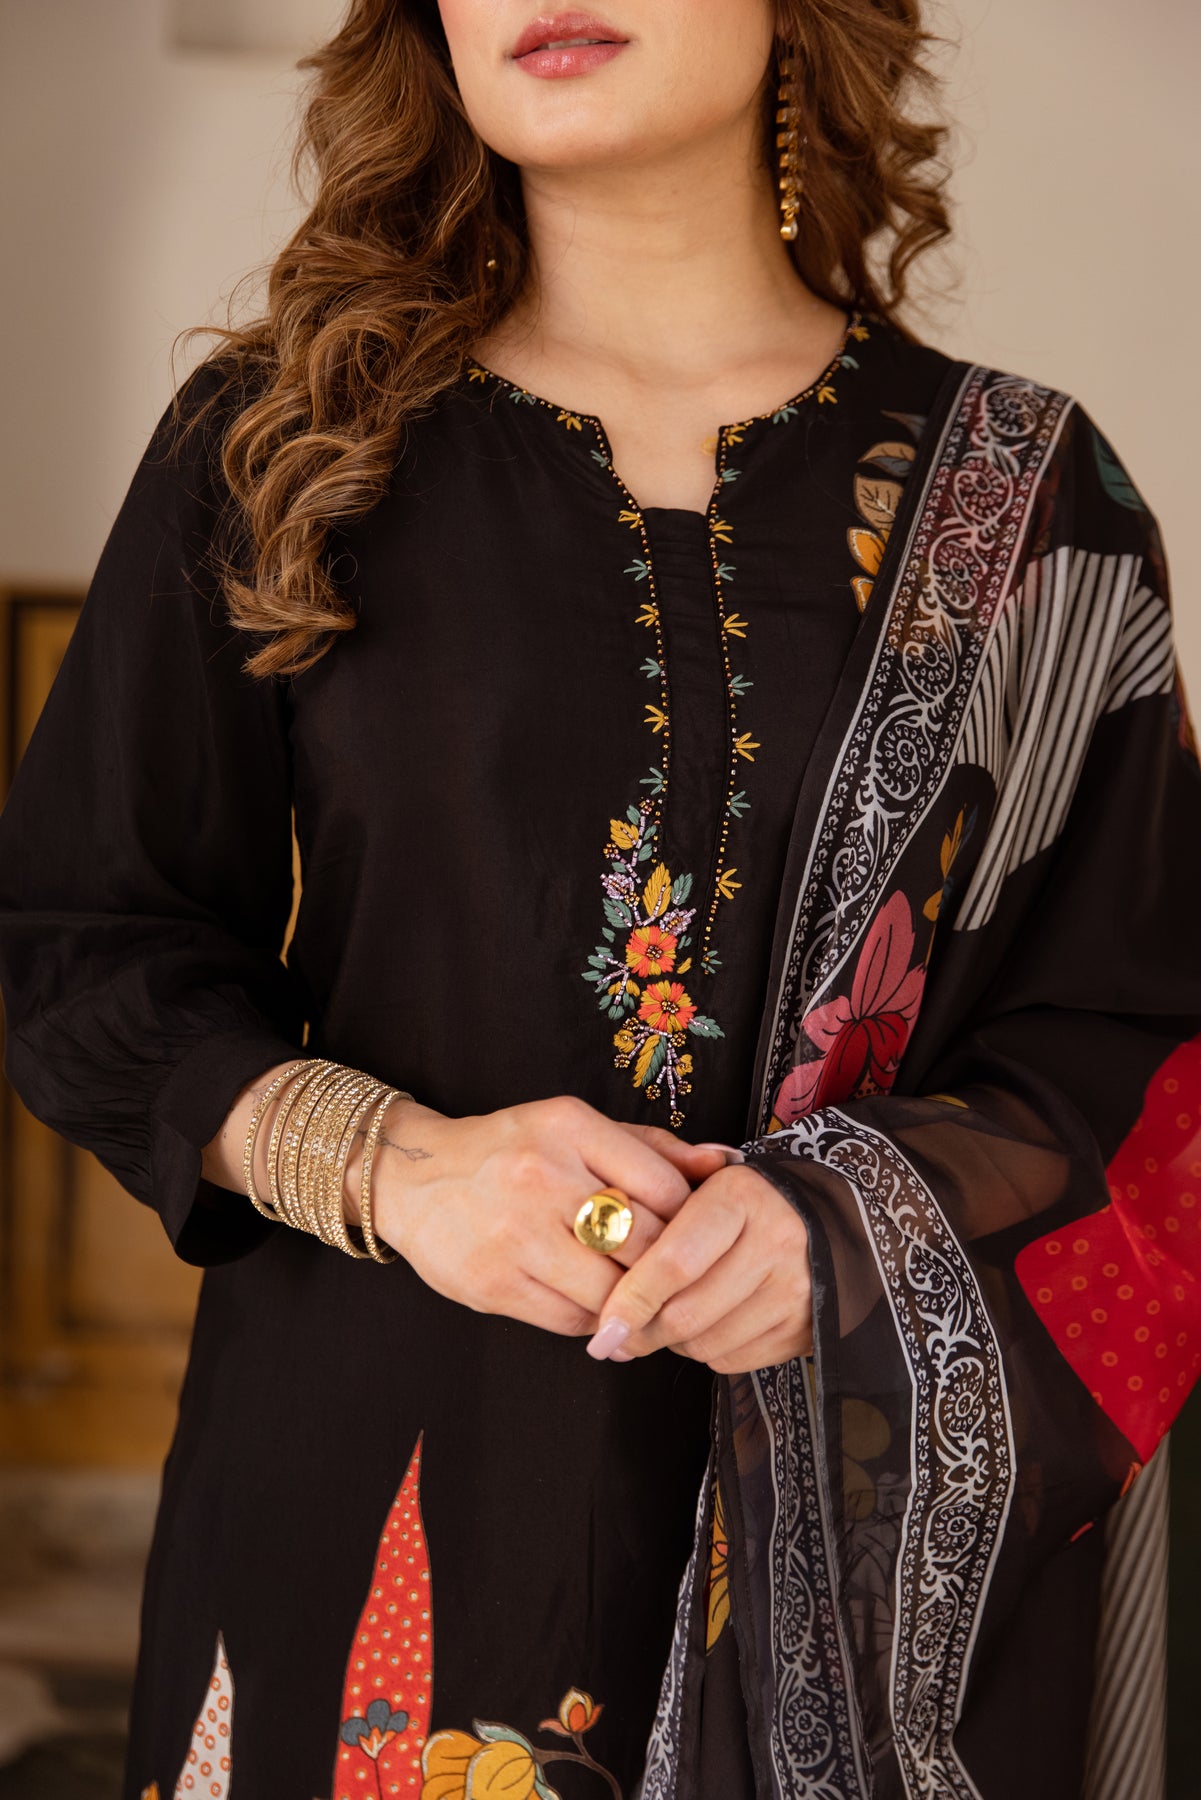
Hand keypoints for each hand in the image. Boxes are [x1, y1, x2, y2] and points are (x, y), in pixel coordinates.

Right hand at [363, 1093, 727, 1336]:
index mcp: (568, 1127)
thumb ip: (651, 1149)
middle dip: (667, 1267)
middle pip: (643, 1242)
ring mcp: (515, 1234)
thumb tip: (725, 1165)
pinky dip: (594, 1319)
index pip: (663, 1186)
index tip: (690, 1232)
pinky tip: (594, 1303)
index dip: (688, 1219)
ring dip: (634, 1300)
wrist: (415, 1179)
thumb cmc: (511, 1152)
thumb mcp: (575, 1129)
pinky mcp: (494, 1284)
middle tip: (677, 1277)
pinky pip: (571, 1320)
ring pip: (611, 1290)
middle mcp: (542, 1177)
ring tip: (638, 1295)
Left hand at [584, 1164, 812, 1373]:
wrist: (826, 1219)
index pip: (674, 1260)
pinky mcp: (803, 1328)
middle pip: (686, 1313)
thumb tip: (606, 1291)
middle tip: (620, 1334)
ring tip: (666, 1318)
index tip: (605, 1322)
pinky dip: (707, 1351)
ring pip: (706, 1343)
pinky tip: (707, 1324)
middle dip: (643, 1332)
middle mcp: (776, 1242)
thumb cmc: (742, 1203)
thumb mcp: (700, 1184)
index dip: (633, 1297)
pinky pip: (733, 1360)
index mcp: (741, 1197)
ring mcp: (795, 1289)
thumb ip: (650, 1216)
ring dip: (673, 1342)